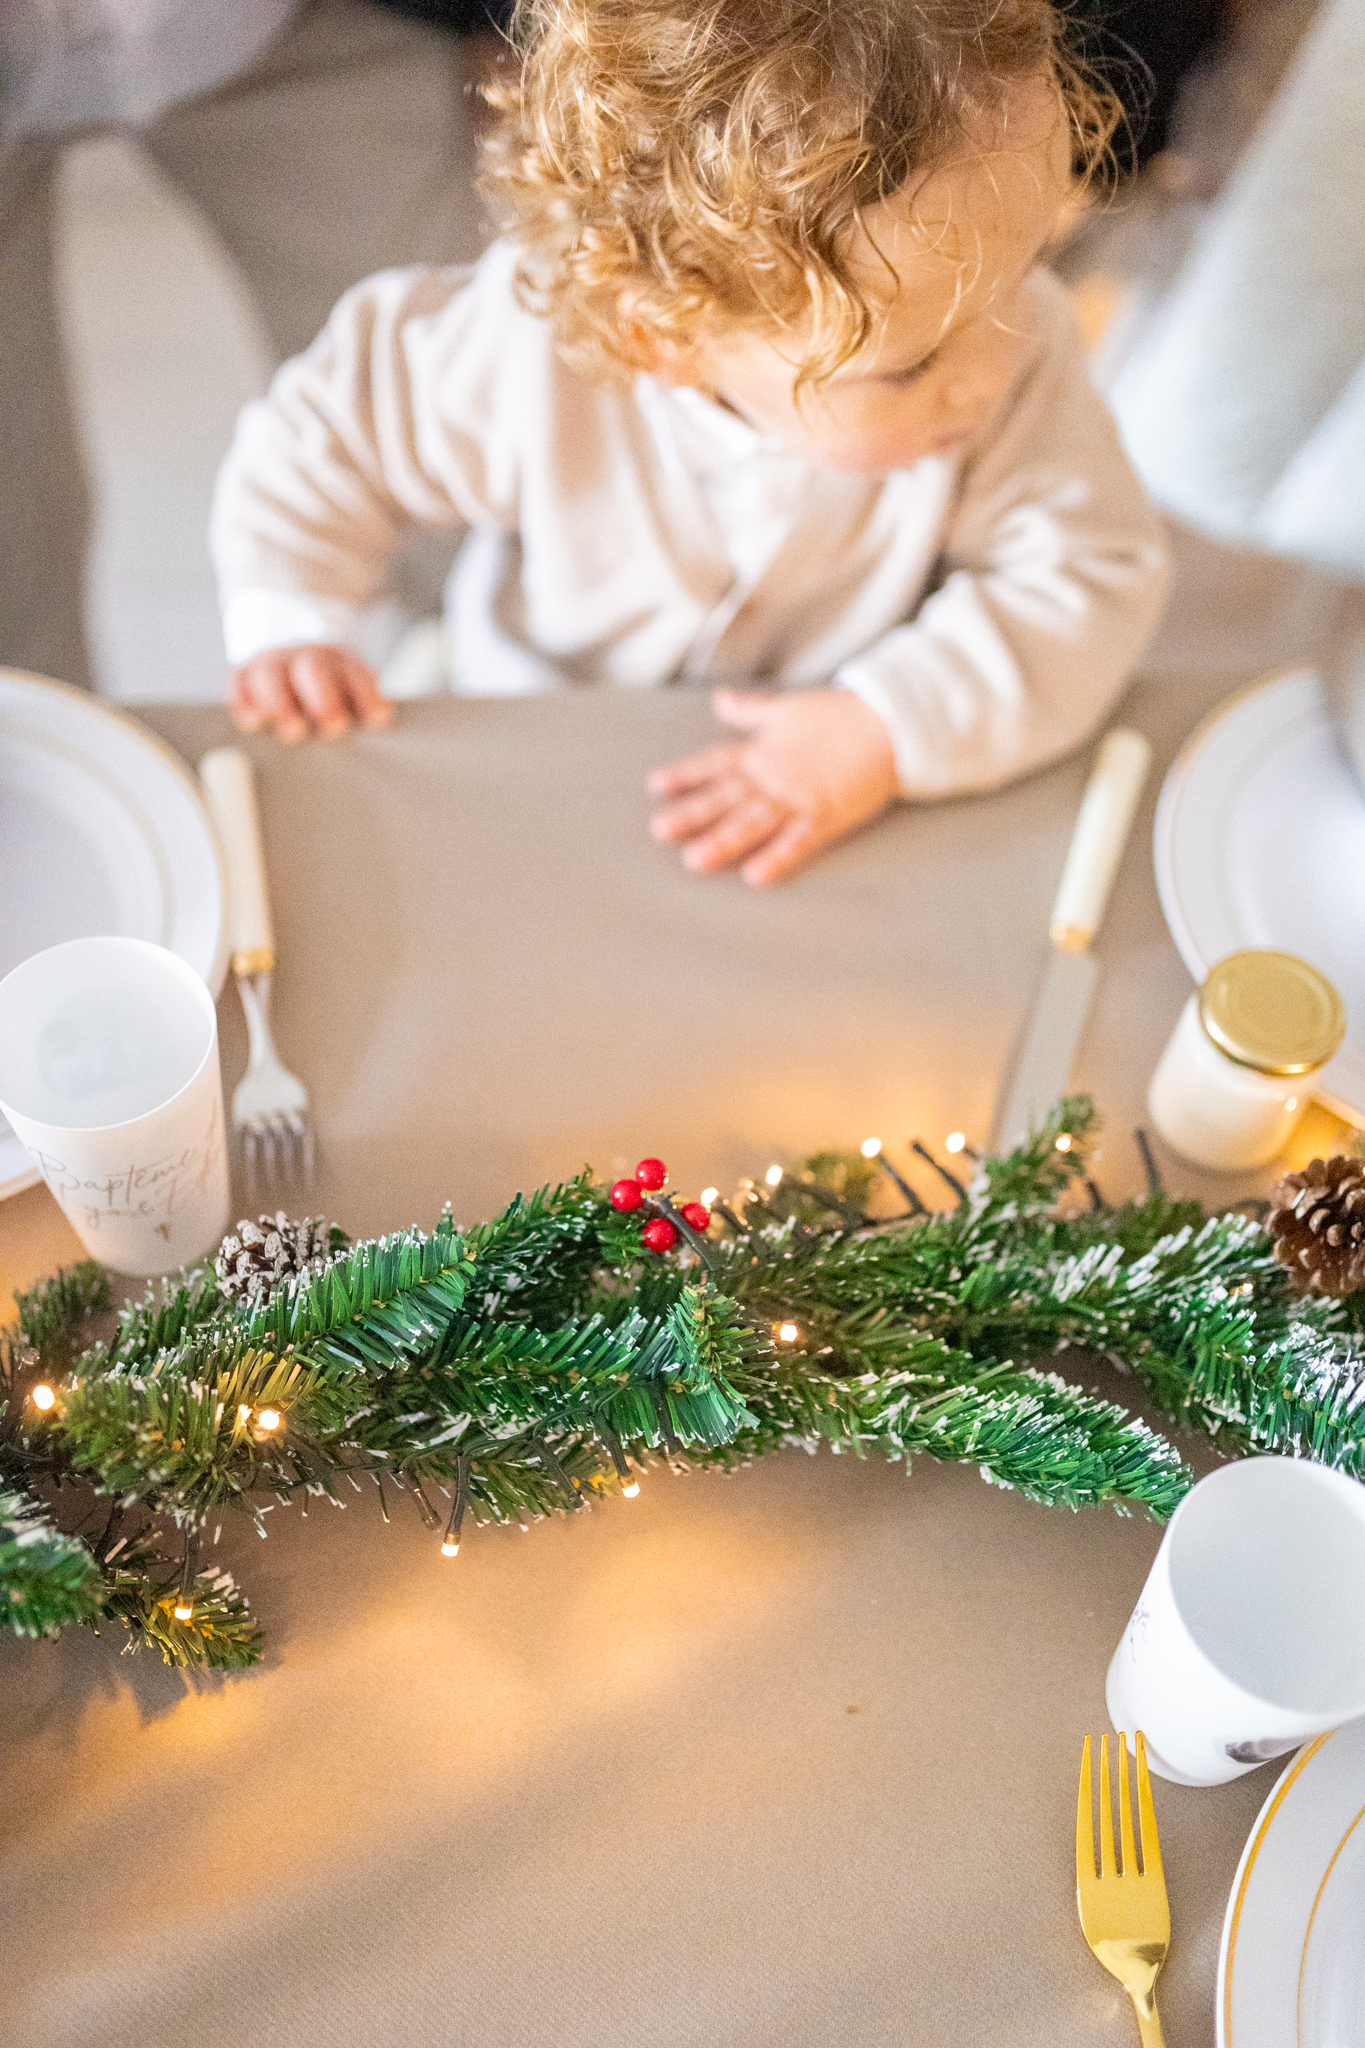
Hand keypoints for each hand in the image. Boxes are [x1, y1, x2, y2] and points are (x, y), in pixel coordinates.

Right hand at [229, 645, 391, 742]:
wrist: (293, 656)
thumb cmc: (329, 691)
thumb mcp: (352, 691)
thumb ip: (364, 709)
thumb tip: (378, 724)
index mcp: (340, 662)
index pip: (356, 674)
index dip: (367, 695)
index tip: (378, 718)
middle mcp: (306, 659)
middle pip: (314, 672)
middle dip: (325, 699)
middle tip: (334, 726)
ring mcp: (273, 664)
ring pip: (272, 676)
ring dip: (282, 703)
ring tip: (293, 730)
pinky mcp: (245, 674)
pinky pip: (238, 682)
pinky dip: (243, 701)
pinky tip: (252, 721)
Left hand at [646, 687, 898, 884]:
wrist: (890, 723)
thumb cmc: (840, 715)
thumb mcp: (787, 708)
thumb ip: (750, 711)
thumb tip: (719, 700)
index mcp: (763, 751)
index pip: (717, 763)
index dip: (687, 775)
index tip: (657, 786)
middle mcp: (774, 776)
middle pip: (727, 796)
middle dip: (694, 812)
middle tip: (660, 829)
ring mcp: (799, 798)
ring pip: (755, 821)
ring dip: (725, 840)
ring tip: (695, 859)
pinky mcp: (827, 816)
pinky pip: (798, 840)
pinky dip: (778, 857)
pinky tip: (755, 874)